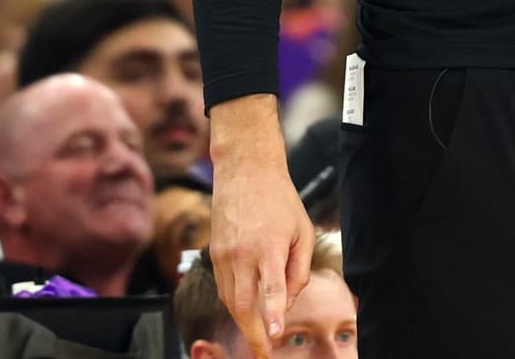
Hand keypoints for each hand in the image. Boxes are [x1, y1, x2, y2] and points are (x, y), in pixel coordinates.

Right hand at [209, 102, 316, 358]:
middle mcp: (242, 255)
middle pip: (243, 305)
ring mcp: (223, 256)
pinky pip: (223, 289)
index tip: (274, 336)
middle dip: (253, 334)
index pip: (271, 289)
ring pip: (230, 301)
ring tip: (257, 338)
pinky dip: (234, 304)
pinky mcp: (213, 256)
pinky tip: (245, 312)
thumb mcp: (302, 231)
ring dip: (243, 322)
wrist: (245, 173)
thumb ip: (298, 270)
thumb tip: (289, 303)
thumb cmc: (280, 202)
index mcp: (268, 247)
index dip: (272, 315)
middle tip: (264, 354)